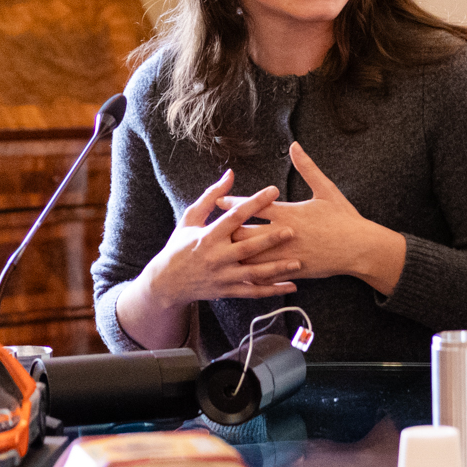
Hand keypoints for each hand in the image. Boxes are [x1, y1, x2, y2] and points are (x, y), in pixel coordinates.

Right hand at [138, 169, 299, 311]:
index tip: (274, 190)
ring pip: (254, 273)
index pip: (235, 216)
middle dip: (269, 240)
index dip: (255, 202)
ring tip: (298, 262)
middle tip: (292, 231)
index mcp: (208, 236)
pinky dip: (273, 291)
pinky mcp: (228, 290)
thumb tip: (230, 174)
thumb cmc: (181, 244)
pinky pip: (254, 292)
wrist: (167, 281)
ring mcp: (223, 276)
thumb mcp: (190, 218)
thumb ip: (211, 197)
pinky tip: (292, 286)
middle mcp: (217, 256)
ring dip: (276, 269)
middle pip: (247, 248)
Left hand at [222, 142, 408, 295]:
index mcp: (290, 212)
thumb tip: (295, 145)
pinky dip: (253, 275)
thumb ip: (307, 168)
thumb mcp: (327, 189)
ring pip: (253, 256)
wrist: (361, 247)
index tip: (218, 200)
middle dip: (226, 231)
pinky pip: (269, 274)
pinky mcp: (294, 270)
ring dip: (235, 255)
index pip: (254, 206)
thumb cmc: (345, 218)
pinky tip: (241, 276)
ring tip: (218, 254)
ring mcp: (288, 254)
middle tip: (210, 230)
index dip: (234, 203)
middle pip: (246, 232)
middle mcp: (284, 233)